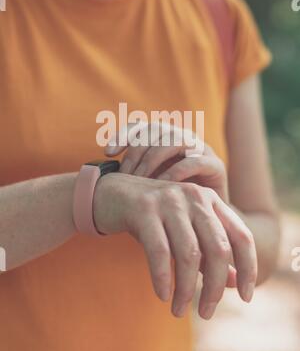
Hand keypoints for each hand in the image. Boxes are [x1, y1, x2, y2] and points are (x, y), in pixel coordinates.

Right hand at [94, 172, 256, 319]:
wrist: (112, 194)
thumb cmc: (153, 217)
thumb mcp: (185, 232)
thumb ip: (210, 254)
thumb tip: (235, 283)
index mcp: (210, 200)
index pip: (241, 236)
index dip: (249, 268)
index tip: (246, 296)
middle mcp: (194, 197)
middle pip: (218, 249)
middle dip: (215, 287)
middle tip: (207, 312)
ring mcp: (170, 200)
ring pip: (189, 254)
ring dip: (186, 289)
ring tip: (179, 310)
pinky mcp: (144, 209)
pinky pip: (159, 251)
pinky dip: (162, 278)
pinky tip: (162, 295)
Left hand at [105, 122, 228, 202]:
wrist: (206, 224)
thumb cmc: (172, 205)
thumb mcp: (148, 188)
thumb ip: (131, 177)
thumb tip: (99, 176)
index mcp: (166, 139)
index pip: (142, 126)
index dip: (124, 134)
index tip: (107, 152)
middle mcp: (183, 138)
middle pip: (156, 130)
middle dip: (137, 151)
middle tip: (125, 174)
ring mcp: (201, 149)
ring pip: (175, 140)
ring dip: (155, 159)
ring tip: (141, 181)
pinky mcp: (216, 165)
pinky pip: (195, 160)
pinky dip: (177, 172)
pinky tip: (164, 187)